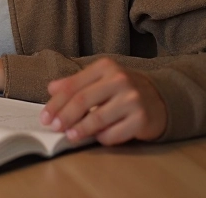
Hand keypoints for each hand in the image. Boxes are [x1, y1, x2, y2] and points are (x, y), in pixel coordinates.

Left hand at [40, 57, 167, 145]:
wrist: (160, 99)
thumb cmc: (122, 90)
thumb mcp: (100, 79)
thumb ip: (75, 83)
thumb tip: (51, 89)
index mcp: (105, 67)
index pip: (73, 86)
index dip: (56, 103)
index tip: (45, 117)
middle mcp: (120, 79)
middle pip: (83, 100)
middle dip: (65, 116)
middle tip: (54, 128)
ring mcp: (132, 99)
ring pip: (97, 118)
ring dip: (80, 130)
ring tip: (70, 136)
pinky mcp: (142, 119)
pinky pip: (114, 133)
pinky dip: (102, 138)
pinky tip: (97, 138)